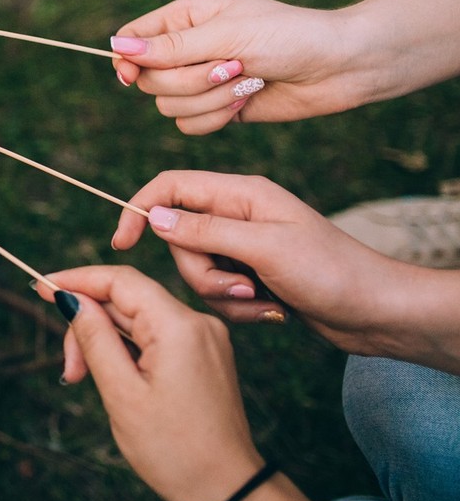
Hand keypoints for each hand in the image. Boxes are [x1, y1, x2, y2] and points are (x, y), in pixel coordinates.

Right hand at [37, 265, 264, 500]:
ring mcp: (205, 339)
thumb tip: (70, 298)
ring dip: (105, 341)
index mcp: (178, 327)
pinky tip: (112, 376)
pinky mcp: (205, 355)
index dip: (77, 280)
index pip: (120, 280)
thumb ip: (93, 337)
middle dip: (88, 325)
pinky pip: (156, 336)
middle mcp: (197, 323)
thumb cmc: (173, 449)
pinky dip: (127, 350)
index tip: (40, 287)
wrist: (228, 491)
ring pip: (138, 319)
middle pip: (127, 300)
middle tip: (69, 370)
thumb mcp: (121, 392)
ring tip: (84, 379)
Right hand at [110, 0, 365, 133]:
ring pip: (168, 105)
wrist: (340, 66)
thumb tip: (117, 48)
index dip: (127, 60)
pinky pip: (190, 125)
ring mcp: (202, 80)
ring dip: (210, 99)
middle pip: (150, 79)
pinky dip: (217, 118)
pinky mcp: (218, 108)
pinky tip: (247, 101)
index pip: (132, 39)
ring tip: (248, 81)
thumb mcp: (228, 35)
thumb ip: (170, 47)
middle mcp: (188, 48)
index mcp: (186, 17)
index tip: (133, 77)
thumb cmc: (289, 36)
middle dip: (189, 80)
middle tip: (231, 66)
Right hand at [112, 170, 423, 359]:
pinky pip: (218, 293)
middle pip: (179, 240)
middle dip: (201, 273)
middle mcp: (238, 216)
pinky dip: (238, 308)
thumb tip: (155, 217)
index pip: (170, 187)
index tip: (122, 244)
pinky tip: (272, 309)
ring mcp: (244, 247)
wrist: (378, 312)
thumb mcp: (264, 249)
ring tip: (263, 300)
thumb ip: (205, 231)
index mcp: (241, 194)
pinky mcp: (251, 276)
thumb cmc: (332, 272)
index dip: (140, 209)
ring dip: (223, 295)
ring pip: (196, 271)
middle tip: (241, 286)